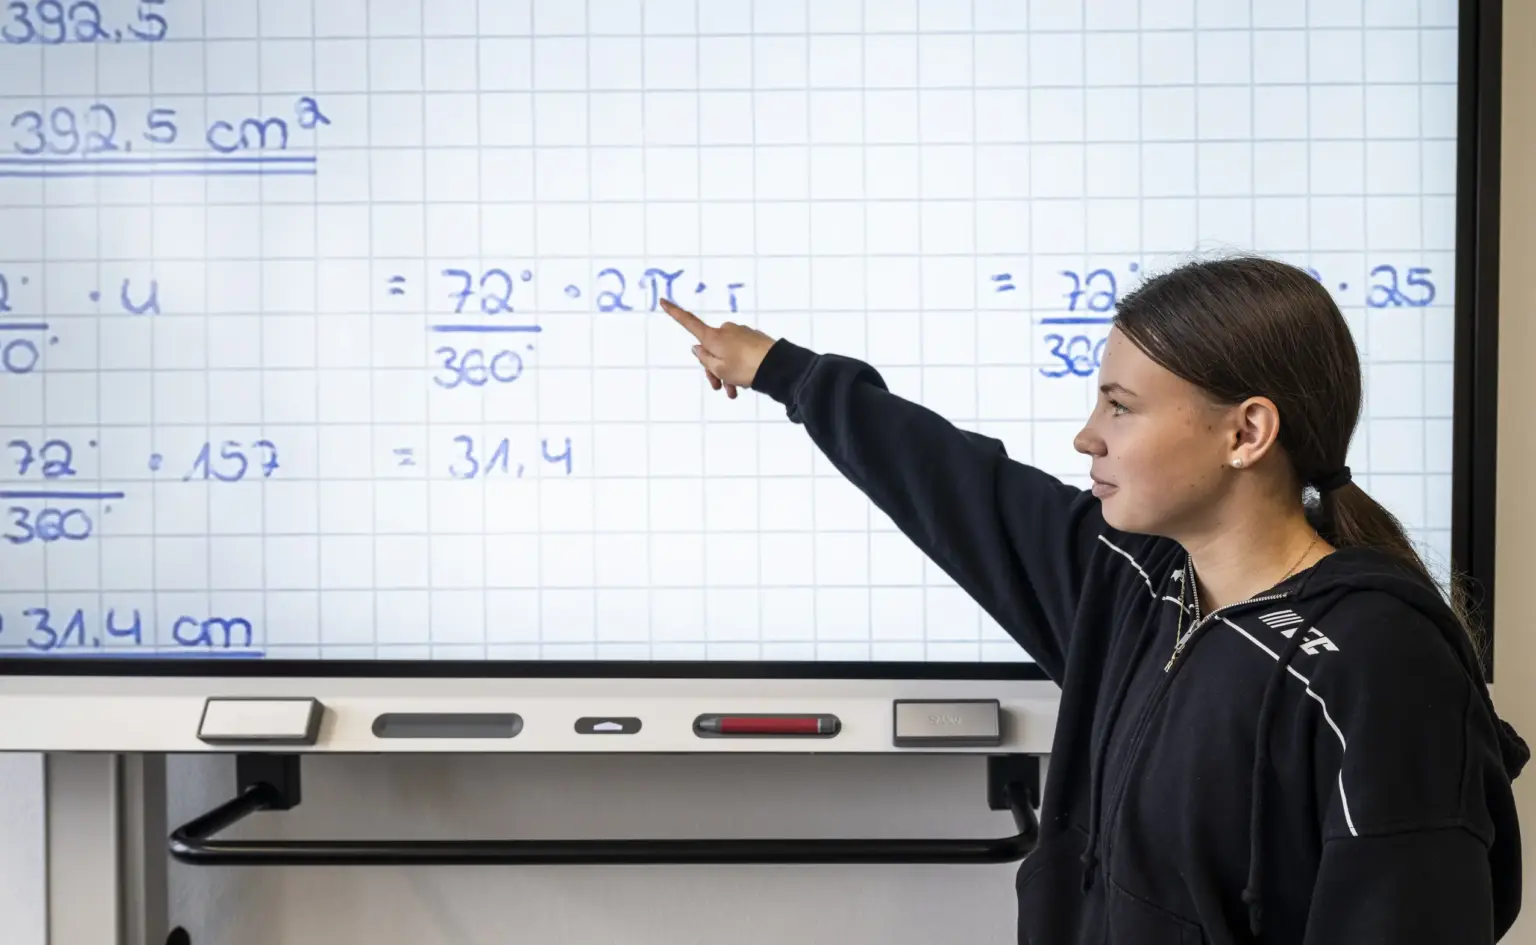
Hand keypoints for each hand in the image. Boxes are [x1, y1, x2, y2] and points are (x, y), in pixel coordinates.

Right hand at [660, 298, 776, 398]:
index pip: (689, 323)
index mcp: (713, 337)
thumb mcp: (719, 369)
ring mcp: (740, 333)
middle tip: (719, 387)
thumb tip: (697, 347)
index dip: (675, 313)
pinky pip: (739, 353)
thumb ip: (704, 359)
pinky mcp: (753, 338)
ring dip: (727, 372)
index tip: (662, 300)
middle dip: (712, 368)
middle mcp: (725, 331)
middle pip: (710, 348)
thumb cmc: (746, 368)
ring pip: (726, 354)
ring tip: (733, 391)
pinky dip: (739, 367)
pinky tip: (745, 382)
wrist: (778, 366)